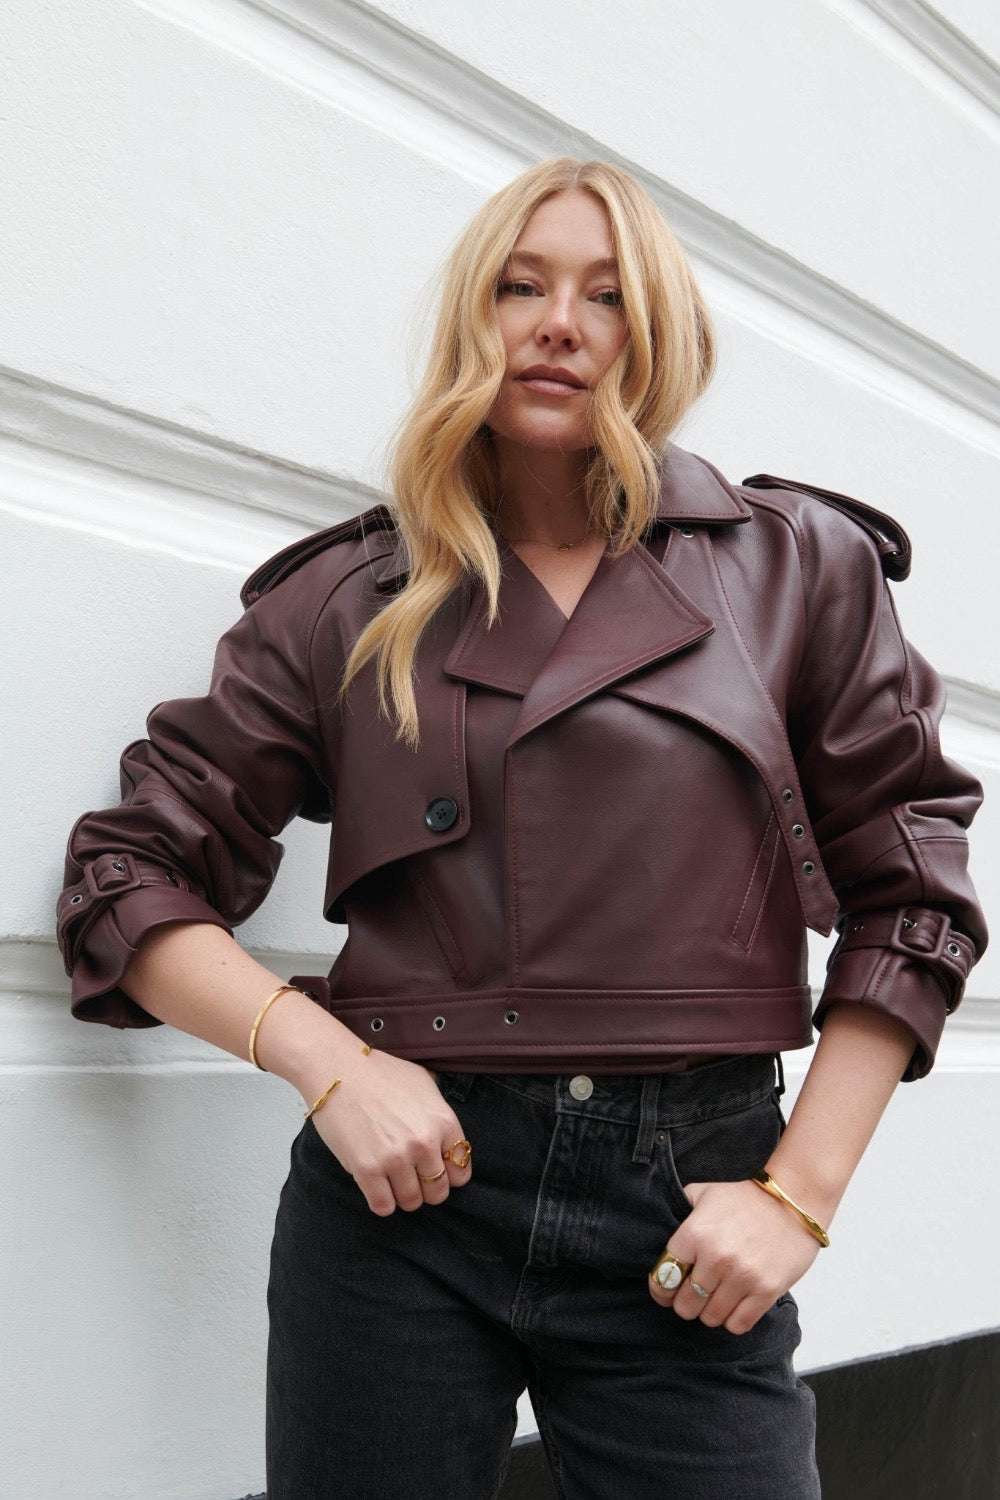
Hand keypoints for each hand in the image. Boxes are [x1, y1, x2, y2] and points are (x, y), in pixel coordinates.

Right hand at [304, 1051, 470, 1216]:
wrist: (338, 1070)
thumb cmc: (379, 1073)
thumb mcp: (423, 1083)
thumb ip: (439, 1113)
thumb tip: (446, 1139)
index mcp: (443, 1121)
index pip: (461, 1172)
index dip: (449, 1175)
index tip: (436, 1172)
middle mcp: (424, 1143)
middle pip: (438, 1192)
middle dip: (426, 1189)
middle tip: (412, 1178)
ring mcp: (395, 1158)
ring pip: (411, 1202)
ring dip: (403, 1196)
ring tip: (392, 1181)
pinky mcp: (367, 1170)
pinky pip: (383, 1207)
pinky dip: (382, 1202)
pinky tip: (376, 1187)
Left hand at [647, 1178, 822, 1333]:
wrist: (793, 1199)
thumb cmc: (746, 1197)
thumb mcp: (703, 1192)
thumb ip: (679, 1212)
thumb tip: (659, 1230)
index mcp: (694, 1234)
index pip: (663, 1278)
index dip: (661, 1289)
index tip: (666, 1292)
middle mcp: (716, 1258)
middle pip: (686, 1304)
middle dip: (686, 1303)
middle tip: (693, 1296)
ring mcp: (742, 1276)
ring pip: (711, 1318)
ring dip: (710, 1312)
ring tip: (716, 1299)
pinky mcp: (766, 1291)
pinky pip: (738, 1324)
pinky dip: (733, 1320)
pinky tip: (735, 1305)